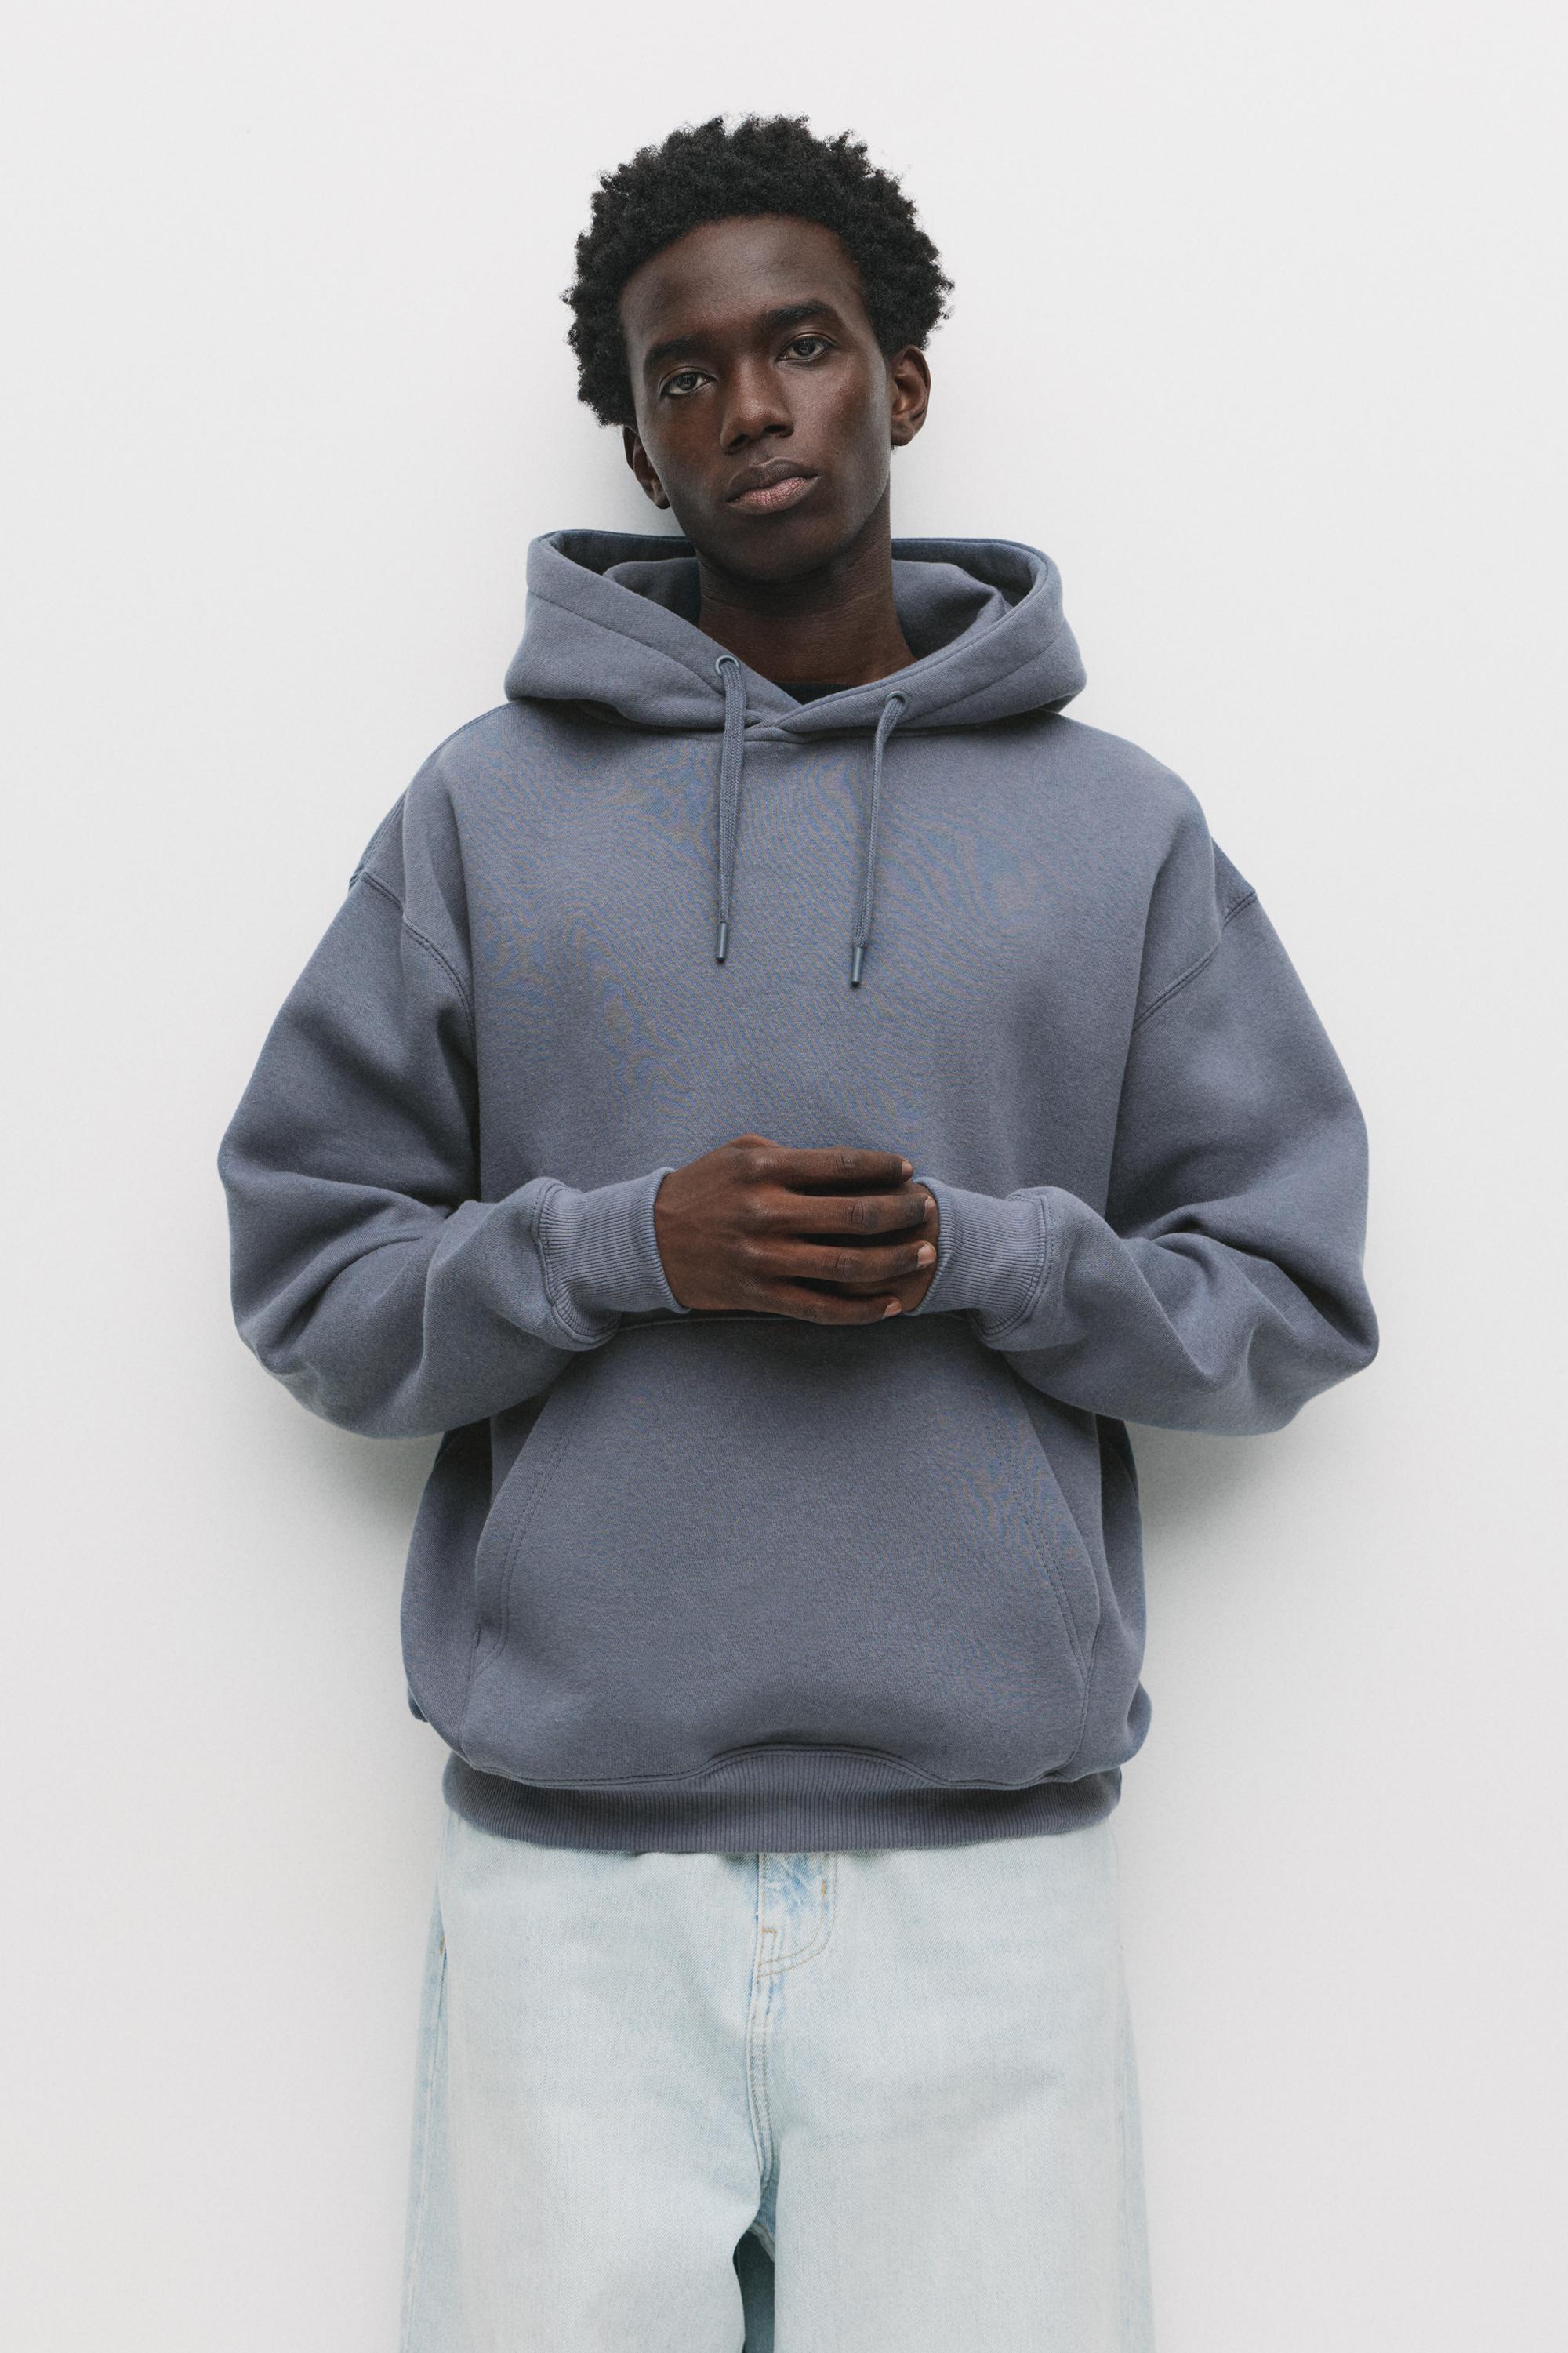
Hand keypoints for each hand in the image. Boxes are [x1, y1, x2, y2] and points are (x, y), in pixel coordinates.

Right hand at [653, 1134, 938, 1324]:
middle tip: (924, 1210)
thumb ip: (793, 1157)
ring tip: (924, 1253)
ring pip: (847, 1265)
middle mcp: (767, 1213)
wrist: (648, 1239)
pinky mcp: (759, 1295)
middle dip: (900, 1213)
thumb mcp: (741, 1154)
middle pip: (854, 1216)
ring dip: (894, 1261)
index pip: (841, 1165)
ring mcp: (764, 1258)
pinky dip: (862, 1310)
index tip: (906, 1170)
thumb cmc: (703, 1188)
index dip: (882, 1168)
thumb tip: (850, 1167)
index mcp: (765, 1170)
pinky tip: (891, 1305)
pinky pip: (821, 1308)